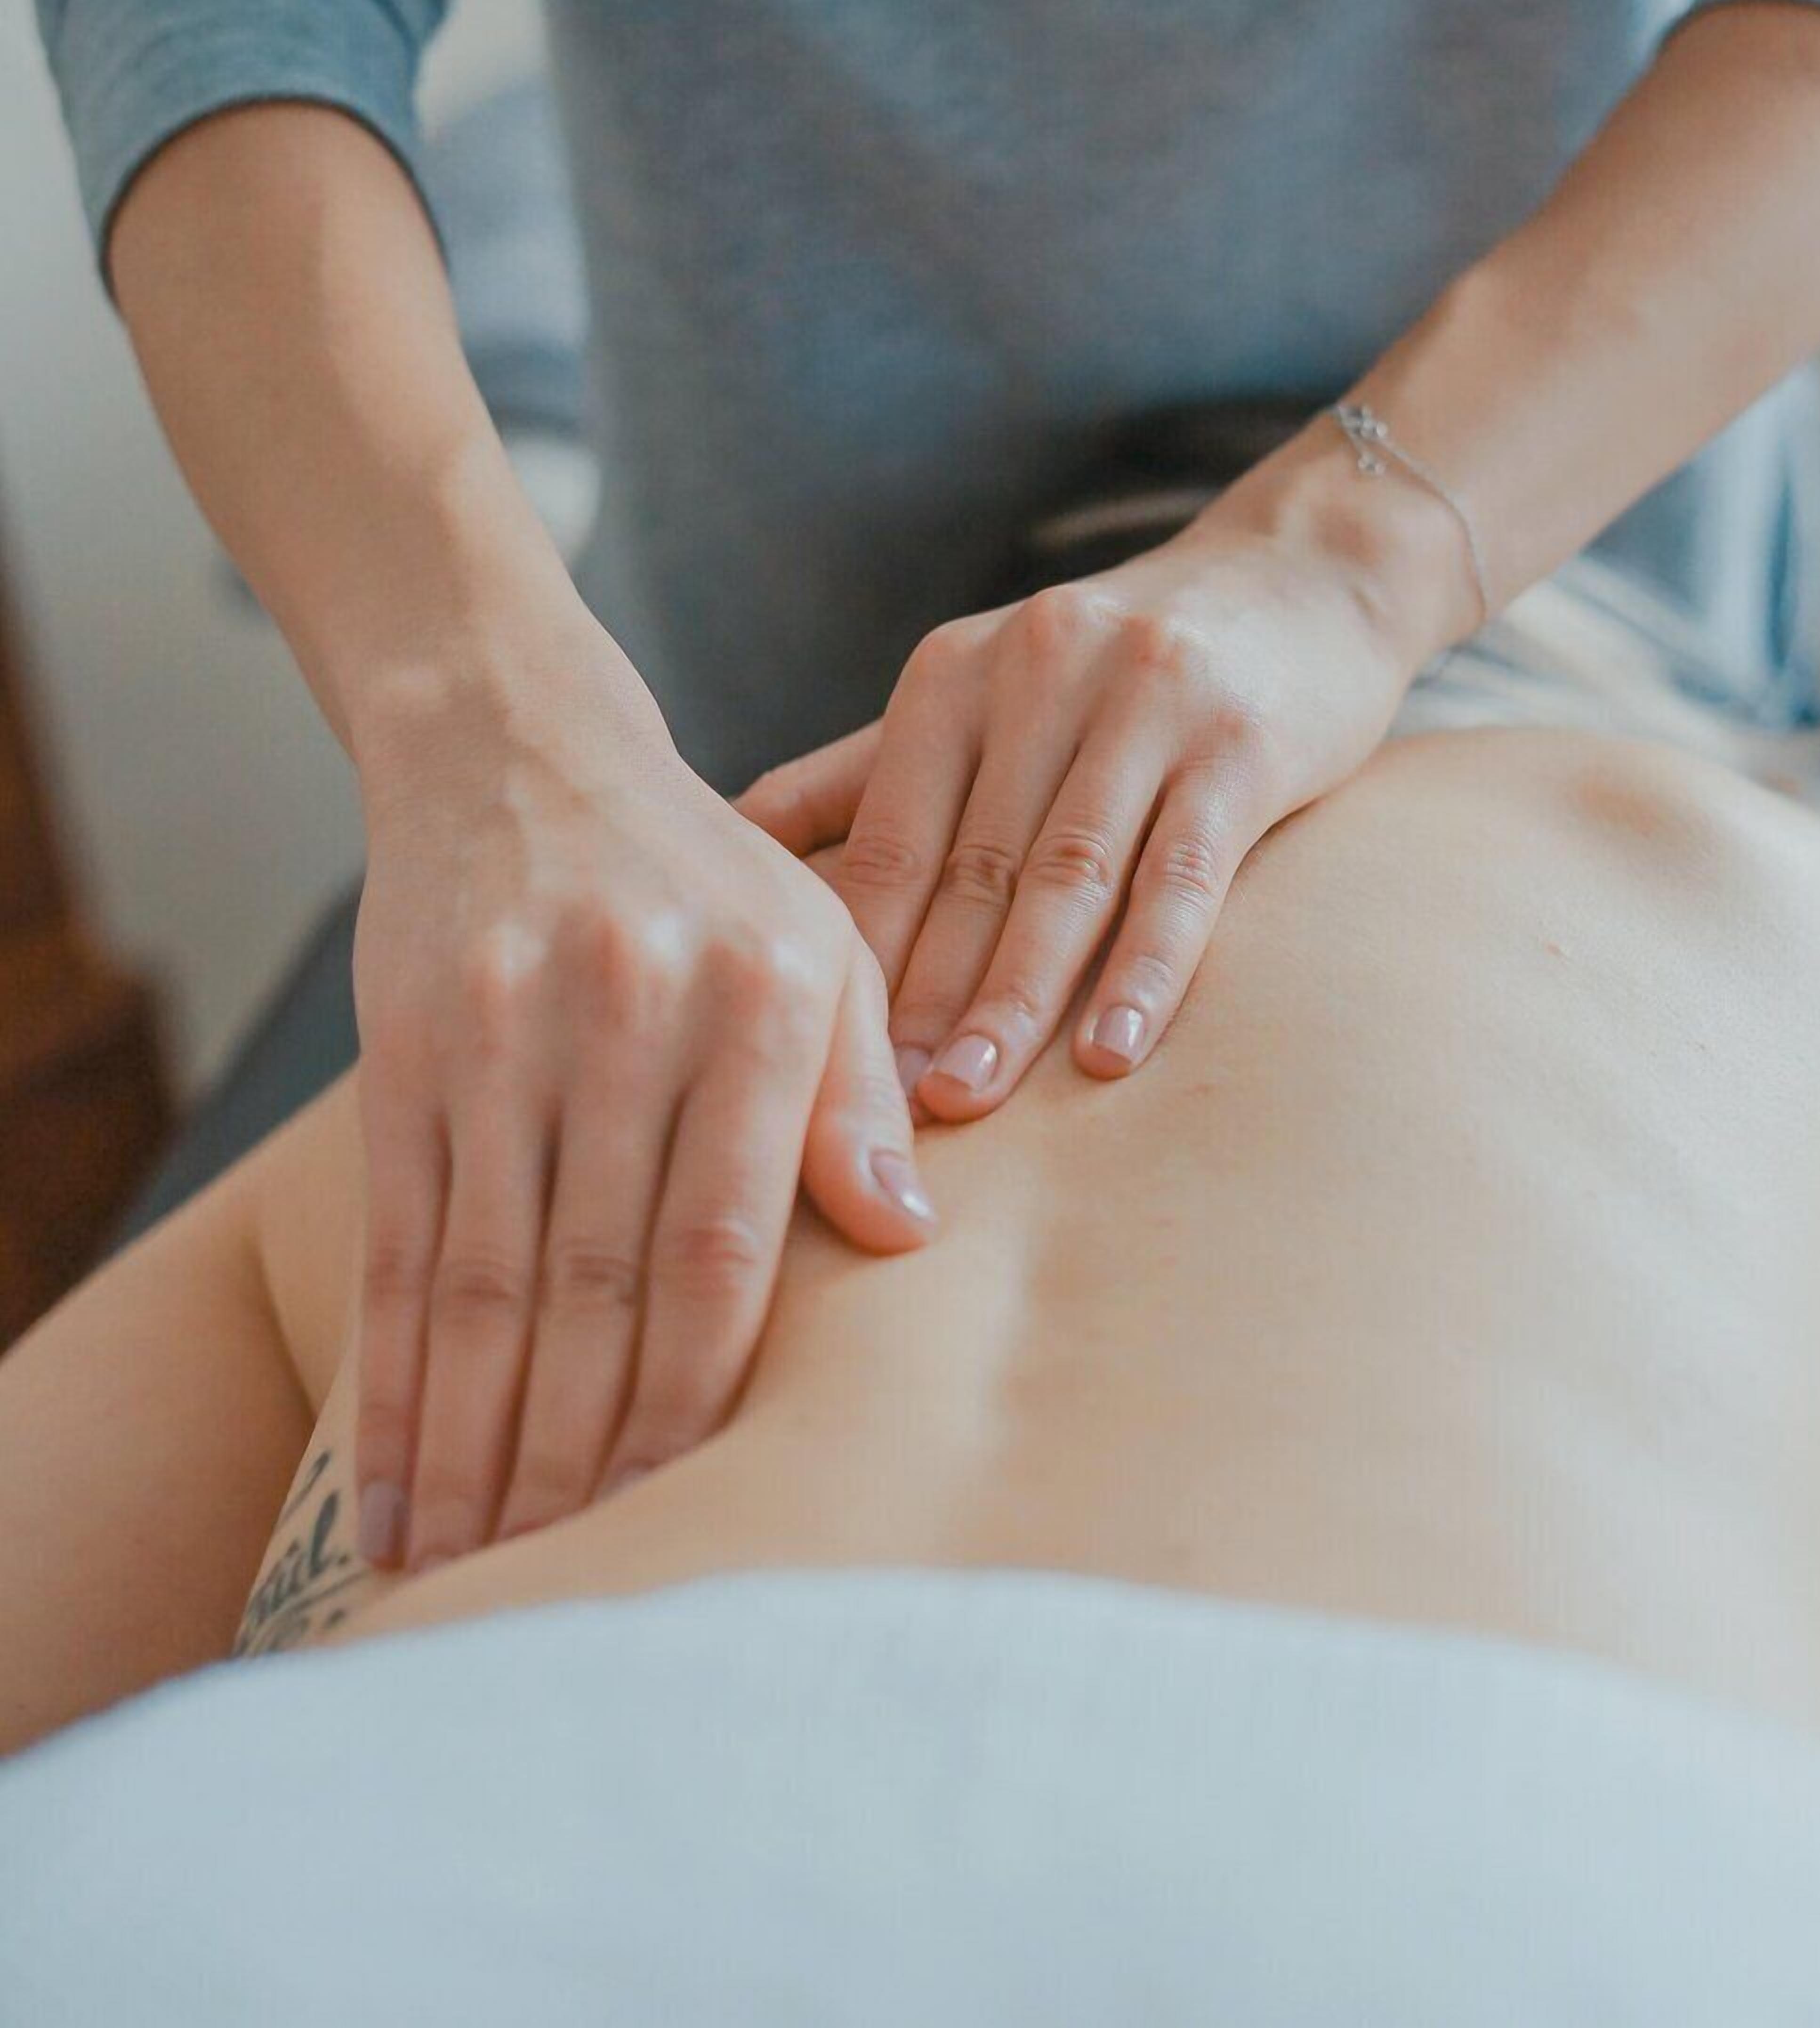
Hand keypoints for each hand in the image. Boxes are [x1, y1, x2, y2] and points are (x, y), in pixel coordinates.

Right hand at [349, 612, 933, 1572]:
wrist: (519, 750)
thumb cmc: (705, 877)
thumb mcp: (823, 947)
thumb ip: (861, 1092)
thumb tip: (906, 1240)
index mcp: (760, 1003)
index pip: (726, 1247)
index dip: (698, 1397)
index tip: (687, 1516)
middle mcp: (629, 1018)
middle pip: (599, 1286)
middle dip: (582, 1457)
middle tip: (569, 1590)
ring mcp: (503, 1035)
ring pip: (487, 1285)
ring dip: (478, 1448)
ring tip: (471, 1577)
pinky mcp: (406, 1052)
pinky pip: (400, 1246)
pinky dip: (394, 1381)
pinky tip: (393, 1488)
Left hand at [737, 499, 1421, 1119]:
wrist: (1300, 574)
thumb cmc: (1115, 666)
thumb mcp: (979, 692)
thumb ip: (863, 773)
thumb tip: (728, 843)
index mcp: (955, 675)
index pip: (888, 838)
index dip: (854, 955)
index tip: (816, 1065)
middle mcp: (1040, 673)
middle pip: (970, 868)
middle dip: (922, 997)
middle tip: (881, 1111)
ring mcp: (1146, 702)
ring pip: (1067, 876)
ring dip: (1015, 997)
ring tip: (970, 1098)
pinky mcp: (1242, 743)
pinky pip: (1184, 873)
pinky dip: (1146, 968)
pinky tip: (1110, 1054)